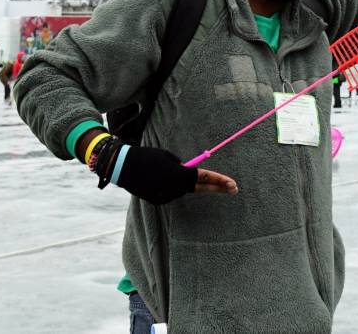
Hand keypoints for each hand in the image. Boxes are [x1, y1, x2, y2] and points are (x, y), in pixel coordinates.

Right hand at [116, 146, 235, 204]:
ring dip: (181, 181)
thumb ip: (182, 168)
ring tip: (162, 169)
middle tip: (234, 188)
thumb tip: (188, 175)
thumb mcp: (169, 157)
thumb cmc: (148, 157)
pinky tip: (156, 178)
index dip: (219, 180)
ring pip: (181, 189)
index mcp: (180, 175)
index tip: (232, 184)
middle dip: (217, 187)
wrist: (123, 166)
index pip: (204, 177)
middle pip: (199, 187)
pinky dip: (168, 185)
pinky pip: (170, 192)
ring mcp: (166, 197)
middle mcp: (175, 189)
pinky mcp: (158, 201)